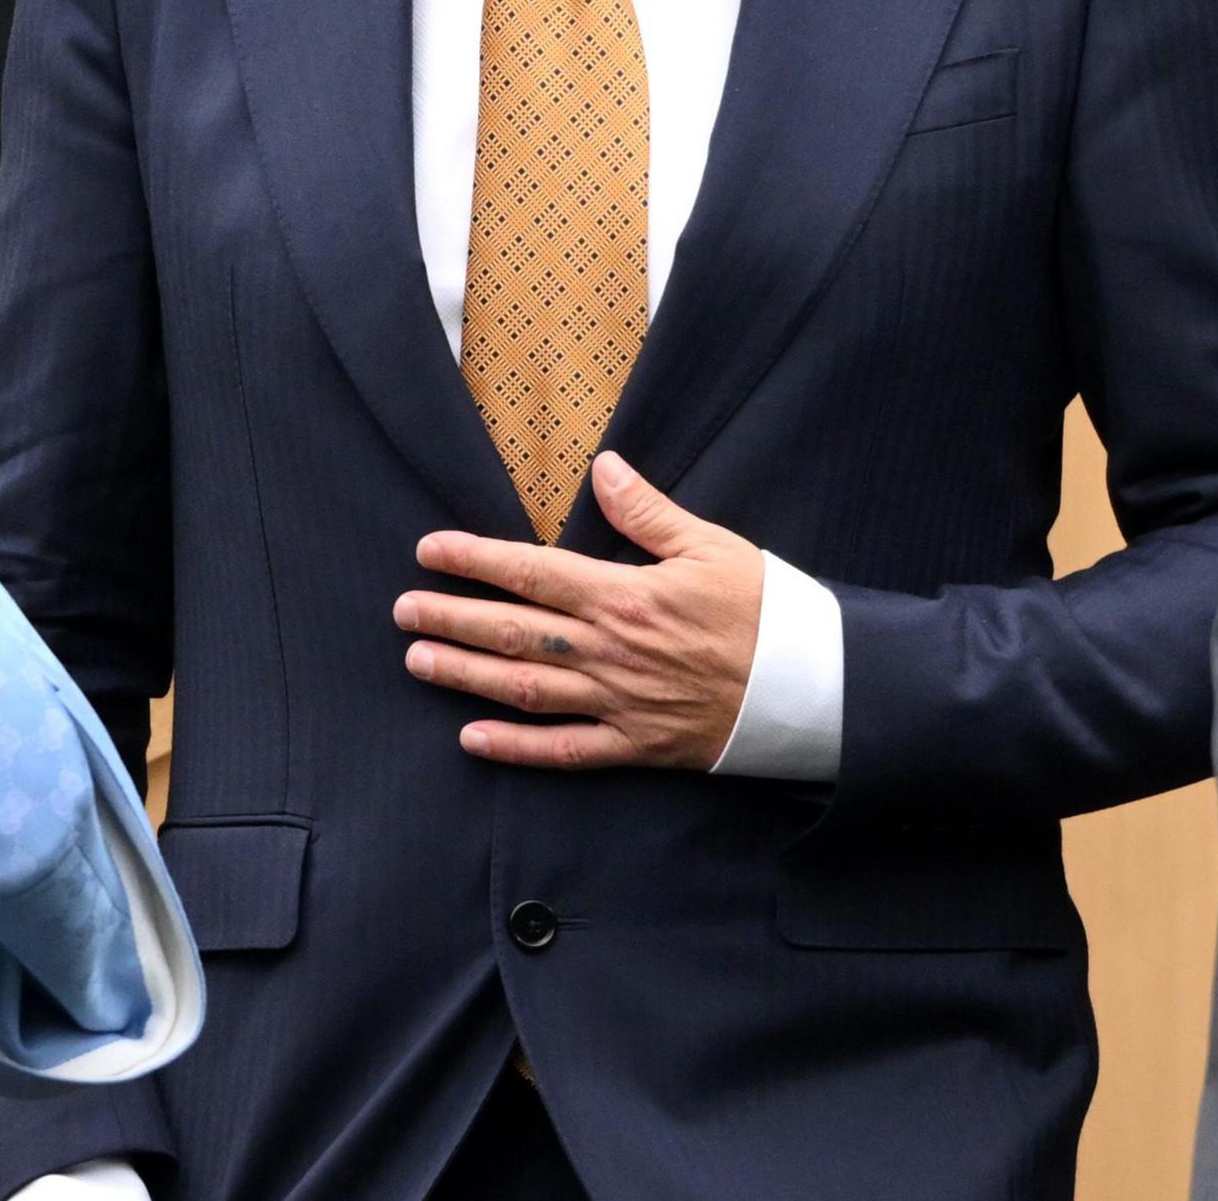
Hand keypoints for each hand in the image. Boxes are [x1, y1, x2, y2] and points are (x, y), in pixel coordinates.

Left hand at [394, 451, 764, 769]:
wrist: (816, 689)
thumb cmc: (767, 610)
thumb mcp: (711, 546)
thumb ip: (648, 510)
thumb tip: (603, 465)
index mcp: (625, 596)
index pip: (532, 573)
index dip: (475, 560)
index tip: (429, 551)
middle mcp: (611, 651)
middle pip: (514, 632)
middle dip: (451, 619)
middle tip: (402, 611)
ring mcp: (620, 702)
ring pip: (526, 689)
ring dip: (466, 676)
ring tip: (419, 662)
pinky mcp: (637, 746)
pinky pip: (566, 751)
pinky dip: (517, 749)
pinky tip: (473, 741)